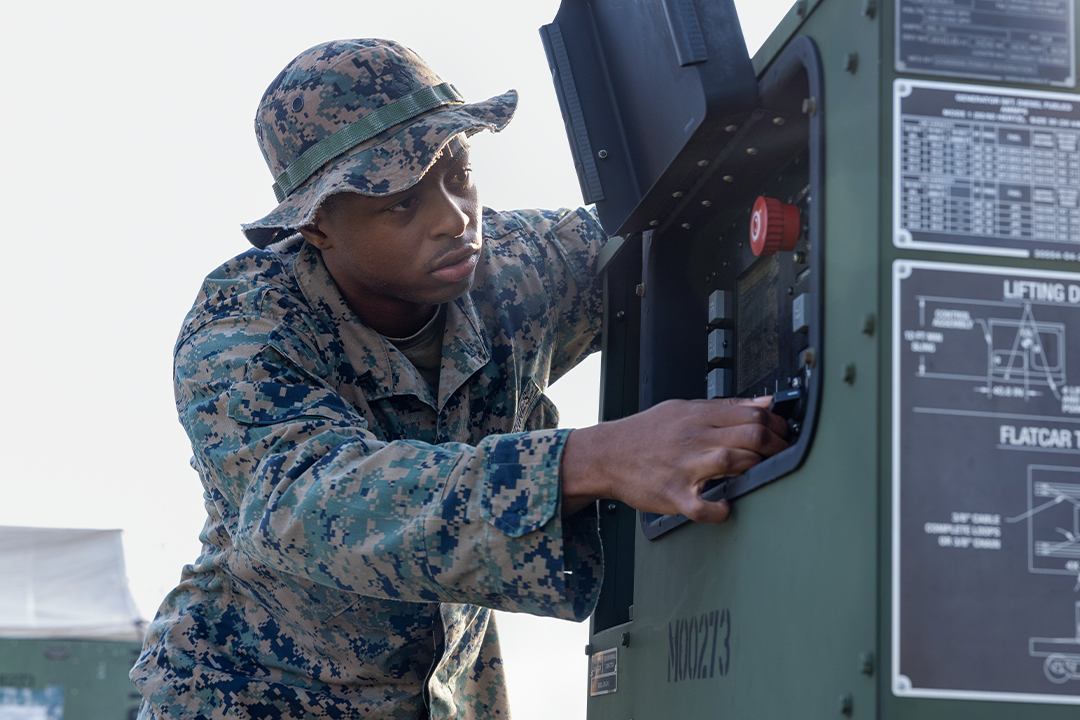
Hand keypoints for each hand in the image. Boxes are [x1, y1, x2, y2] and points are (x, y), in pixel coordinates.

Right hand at [561, 396, 788, 522]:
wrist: (607, 454)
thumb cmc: (645, 433)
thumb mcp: (683, 408)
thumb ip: (725, 407)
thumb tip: (764, 401)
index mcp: (698, 415)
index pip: (752, 412)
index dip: (777, 424)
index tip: (783, 433)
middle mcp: (693, 438)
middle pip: (750, 435)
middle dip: (776, 446)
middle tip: (781, 455)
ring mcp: (683, 467)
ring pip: (732, 461)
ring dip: (755, 468)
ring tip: (758, 473)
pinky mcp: (673, 494)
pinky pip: (701, 506)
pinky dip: (719, 510)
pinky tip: (726, 507)